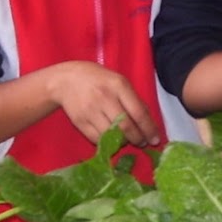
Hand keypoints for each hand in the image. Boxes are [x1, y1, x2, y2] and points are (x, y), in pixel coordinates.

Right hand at [44, 61, 160, 146]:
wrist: (65, 80)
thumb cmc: (97, 79)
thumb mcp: (118, 81)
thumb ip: (133, 99)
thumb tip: (148, 121)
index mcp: (118, 85)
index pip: (138, 113)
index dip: (149, 129)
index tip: (155, 139)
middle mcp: (105, 98)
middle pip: (126, 127)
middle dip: (138, 139)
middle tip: (142, 143)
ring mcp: (91, 111)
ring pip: (113, 136)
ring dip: (124, 142)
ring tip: (128, 140)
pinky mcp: (80, 122)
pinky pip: (98, 139)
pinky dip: (108, 143)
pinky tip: (112, 139)